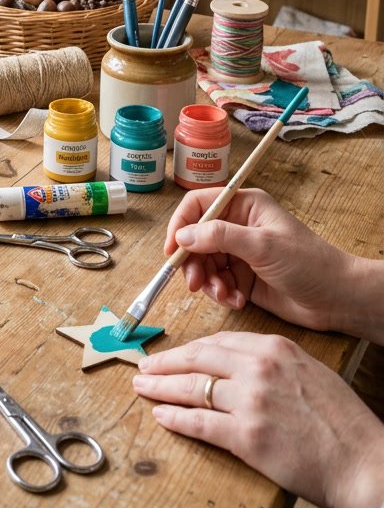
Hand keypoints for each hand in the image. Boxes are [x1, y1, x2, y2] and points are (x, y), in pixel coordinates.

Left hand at [132, 332, 383, 507]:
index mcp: (274, 348)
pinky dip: (175, 419)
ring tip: (143, 388)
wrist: (361, 461)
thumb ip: (272, 363)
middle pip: (197, 359)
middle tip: (144, 366)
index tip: (173, 354)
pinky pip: (199, 423)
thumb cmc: (340, 421)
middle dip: (165, 362)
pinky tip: (161, 416)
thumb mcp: (307, 371)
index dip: (189, 349)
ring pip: (192, 389)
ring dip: (161, 388)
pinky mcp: (246, 436)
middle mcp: (258, 368)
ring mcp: (250, 401)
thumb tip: (237, 365)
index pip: (217, 342)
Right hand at [164, 187, 354, 331]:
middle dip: (194, 262)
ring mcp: (240, 252)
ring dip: (209, 282)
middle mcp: (238, 226)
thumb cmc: (308, 262)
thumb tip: (183, 236)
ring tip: (225, 295)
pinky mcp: (242, 277)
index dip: (181, 225)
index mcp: (244, 206)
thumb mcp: (262, 245)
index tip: (172, 250)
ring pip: (204, 263)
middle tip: (196, 284)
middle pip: (196, 238)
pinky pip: (217, 282)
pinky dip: (221, 293)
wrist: (336, 299)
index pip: (199, 205)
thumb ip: (220, 237)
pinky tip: (237, 301)